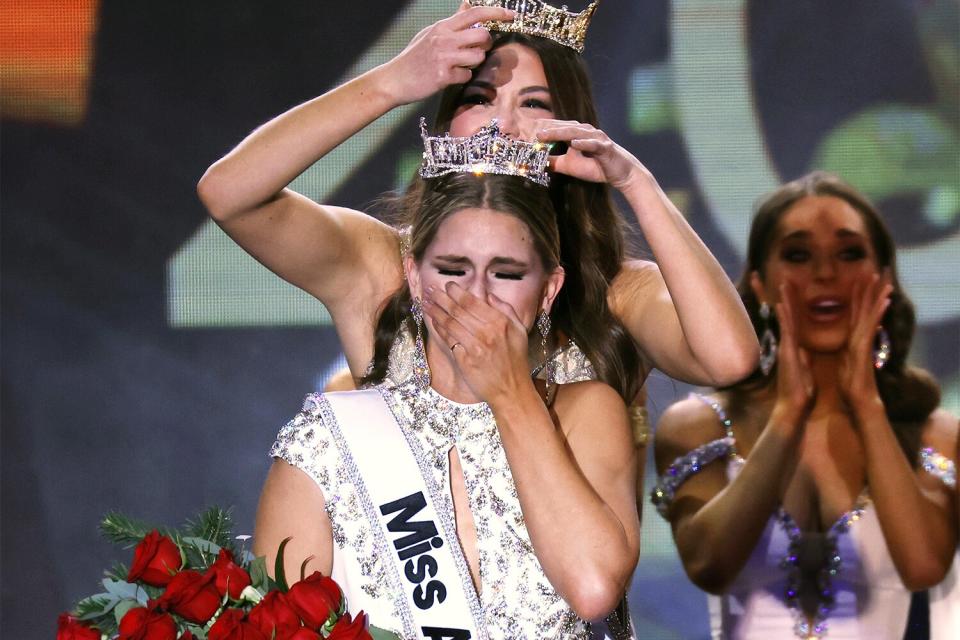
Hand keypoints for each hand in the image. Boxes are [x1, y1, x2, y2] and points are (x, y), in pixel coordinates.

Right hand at [380, 4, 513, 104]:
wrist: (395, 79)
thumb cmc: (413, 57)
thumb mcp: (431, 33)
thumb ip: (451, 21)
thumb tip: (466, 5)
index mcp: (443, 26)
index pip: (474, 13)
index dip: (496, 13)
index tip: (511, 15)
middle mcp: (444, 39)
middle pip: (483, 36)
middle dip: (486, 45)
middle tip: (479, 50)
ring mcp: (444, 57)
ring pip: (478, 57)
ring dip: (474, 63)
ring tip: (460, 65)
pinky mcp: (443, 75)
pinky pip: (466, 75)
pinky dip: (462, 77)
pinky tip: (450, 77)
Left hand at [422, 282, 532, 404]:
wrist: (511, 390)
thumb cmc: (516, 360)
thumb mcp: (519, 331)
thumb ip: (506, 310)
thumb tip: (489, 296)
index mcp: (500, 323)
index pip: (472, 302)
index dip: (457, 292)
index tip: (448, 285)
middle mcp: (487, 333)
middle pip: (457, 310)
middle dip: (441, 298)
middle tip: (431, 290)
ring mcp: (474, 347)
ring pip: (450, 323)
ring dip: (436, 311)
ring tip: (426, 303)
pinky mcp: (464, 360)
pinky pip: (448, 340)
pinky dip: (439, 328)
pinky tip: (433, 321)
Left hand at [534, 120, 648, 190]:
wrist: (620, 173)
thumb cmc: (595, 166)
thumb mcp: (569, 166)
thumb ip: (553, 162)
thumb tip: (534, 163)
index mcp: (575, 133)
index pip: (554, 129)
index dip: (539, 131)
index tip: (521, 134)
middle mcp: (584, 131)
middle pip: (562, 127)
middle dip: (545, 129)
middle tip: (527, 131)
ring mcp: (596, 137)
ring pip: (575, 132)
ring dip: (559, 133)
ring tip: (544, 134)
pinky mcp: (605, 146)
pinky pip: (594, 144)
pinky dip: (585, 143)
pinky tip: (575, 143)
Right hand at [771, 282, 815, 426]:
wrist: (795, 407)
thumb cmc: (801, 392)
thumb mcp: (805, 371)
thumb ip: (804, 359)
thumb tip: (804, 352)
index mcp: (794, 347)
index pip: (792, 320)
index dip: (789, 304)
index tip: (786, 288)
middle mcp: (788, 343)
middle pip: (784, 314)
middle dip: (781, 297)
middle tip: (774, 279)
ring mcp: (786, 347)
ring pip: (785, 318)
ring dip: (783, 301)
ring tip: (782, 283)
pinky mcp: (787, 353)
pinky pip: (787, 331)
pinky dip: (784, 317)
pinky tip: (781, 304)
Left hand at [839, 272, 891, 414]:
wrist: (858, 398)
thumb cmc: (851, 382)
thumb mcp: (845, 360)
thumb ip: (847, 348)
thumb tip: (848, 341)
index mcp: (853, 337)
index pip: (856, 311)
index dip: (859, 294)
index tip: (861, 278)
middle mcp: (861, 336)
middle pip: (866, 308)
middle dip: (871, 289)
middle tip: (879, 270)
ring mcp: (864, 341)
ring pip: (872, 313)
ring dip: (878, 296)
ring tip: (886, 279)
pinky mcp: (865, 348)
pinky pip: (871, 327)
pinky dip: (878, 314)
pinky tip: (886, 301)